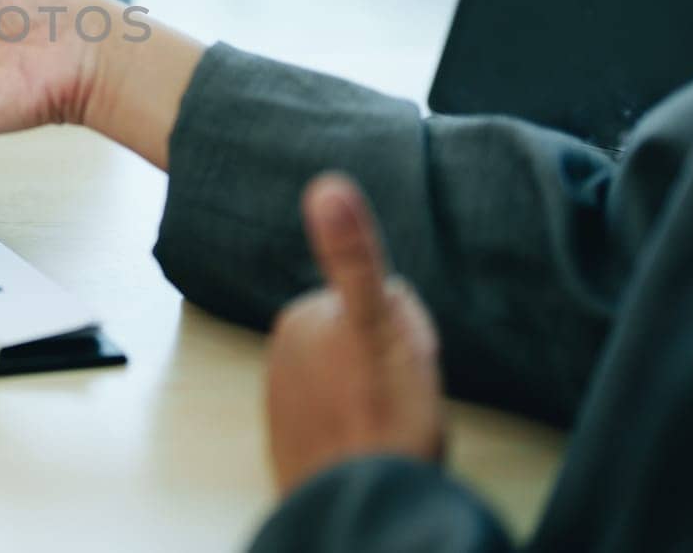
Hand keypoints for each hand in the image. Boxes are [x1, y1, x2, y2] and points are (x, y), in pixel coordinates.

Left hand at [265, 174, 445, 493]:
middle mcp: (285, 351)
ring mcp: (288, 396)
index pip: (381, 302)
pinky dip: (358, 425)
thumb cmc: (381, 421)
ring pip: (359, 379)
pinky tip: (368, 442)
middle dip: (392, 361)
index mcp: (302, 315)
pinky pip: (344, 417)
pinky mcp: (297, 438)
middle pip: (367, 339)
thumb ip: (354, 256)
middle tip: (401, 396)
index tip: (403, 361)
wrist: (361, 505)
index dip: (408, 331)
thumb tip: (326, 187)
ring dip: (380, 395)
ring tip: (390, 424)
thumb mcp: (381, 324)